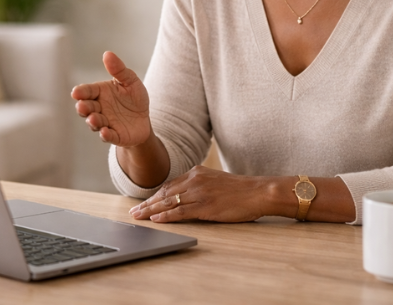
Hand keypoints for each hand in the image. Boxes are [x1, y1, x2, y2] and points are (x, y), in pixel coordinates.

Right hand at [71, 51, 150, 147]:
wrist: (144, 119)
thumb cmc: (134, 98)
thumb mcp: (130, 81)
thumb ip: (119, 69)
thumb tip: (107, 54)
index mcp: (100, 92)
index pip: (87, 91)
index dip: (81, 92)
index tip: (76, 92)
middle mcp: (99, 108)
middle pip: (87, 108)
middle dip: (83, 107)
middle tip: (82, 106)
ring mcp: (105, 123)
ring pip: (94, 123)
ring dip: (93, 121)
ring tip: (93, 119)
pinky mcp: (114, 135)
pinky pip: (108, 136)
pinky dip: (105, 135)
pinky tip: (104, 132)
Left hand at [128, 166, 271, 222]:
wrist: (258, 192)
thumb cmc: (240, 190)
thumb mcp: (215, 181)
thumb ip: (199, 186)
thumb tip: (184, 197)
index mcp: (196, 173)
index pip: (169, 185)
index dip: (154, 195)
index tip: (144, 202)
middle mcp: (195, 180)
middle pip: (165, 193)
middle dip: (147, 203)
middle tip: (134, 211)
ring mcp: (199, 193)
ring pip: (169, 202)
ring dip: (151, 210)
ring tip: (139, 217)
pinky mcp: (205, 206)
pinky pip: (180, 212)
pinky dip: (166, 216)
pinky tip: (156, 219)